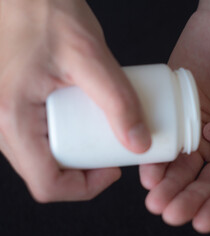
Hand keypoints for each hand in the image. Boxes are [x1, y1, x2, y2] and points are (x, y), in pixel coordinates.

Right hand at [0, 0, 150, 201]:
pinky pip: (40, 135)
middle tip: (113, 147)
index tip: (113, 168)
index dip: (86, 187)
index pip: (47, 184)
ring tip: (103, 131)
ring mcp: (5, 114)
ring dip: (77, 153)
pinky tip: (87, 117)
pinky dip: (68, 135)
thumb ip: (118, 101)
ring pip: (44, 156)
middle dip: (85, 170)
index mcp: (12, 118)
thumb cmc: (45, 12)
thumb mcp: (90, 57)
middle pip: (47, 172)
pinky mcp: (15, 103)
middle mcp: (1, 122)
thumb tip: (139, 142)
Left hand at [139, 0, 209, 232]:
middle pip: (208, 185)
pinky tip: (149, 174)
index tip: (202, 221)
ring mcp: (201, 135)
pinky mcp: (179, 118)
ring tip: (157, 202)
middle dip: (191, 201)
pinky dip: (158, 160)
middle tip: (173, 214)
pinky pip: (168, 144)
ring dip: (170, 188)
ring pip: (185, 171)